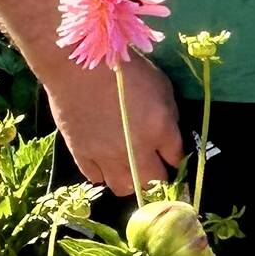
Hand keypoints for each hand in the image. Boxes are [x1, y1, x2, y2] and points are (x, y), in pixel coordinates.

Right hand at [44, 58, 183, 197]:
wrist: (78, 67)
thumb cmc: (124, 70)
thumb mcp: (160, 84)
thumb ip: (169, 114)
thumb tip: (170, 134)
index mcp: (159, 129)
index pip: (176, 159)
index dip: (176, 160)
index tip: (172, 157)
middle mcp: (136, 150)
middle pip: (153, 182)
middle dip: (158, 177)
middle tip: (154, 166)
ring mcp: (107, 156)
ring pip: (123, 188)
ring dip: (131, 181)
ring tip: (130, 168)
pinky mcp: (82, 155)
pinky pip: (96, 179)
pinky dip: (103, 173)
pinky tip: (106, 161)